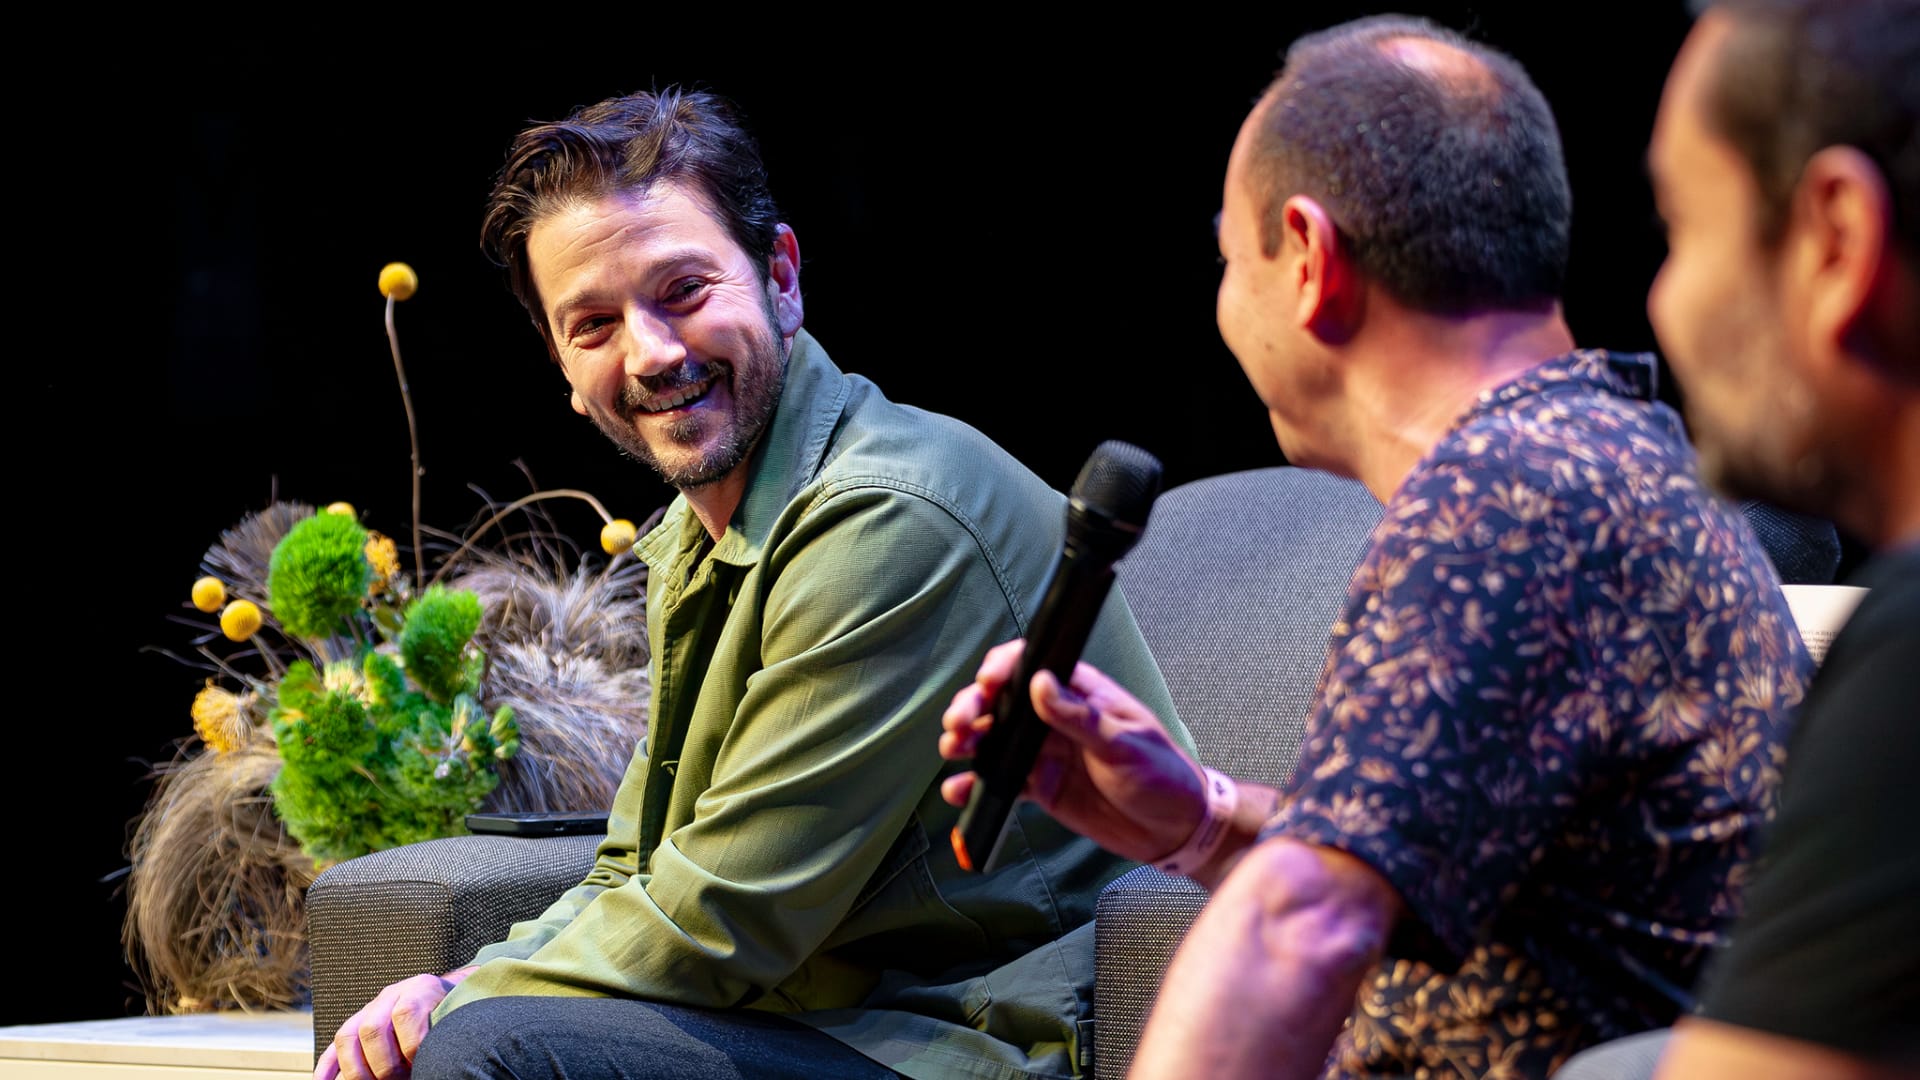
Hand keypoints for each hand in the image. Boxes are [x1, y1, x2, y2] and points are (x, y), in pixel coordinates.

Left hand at [312, 967, 472, 1079]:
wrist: (477, 996)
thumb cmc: (441, 1028)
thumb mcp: (406, 1044)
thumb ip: (381, 1059)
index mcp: (373, 1014)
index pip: (342, 1039)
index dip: (329, 1066)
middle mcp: (381, 1000)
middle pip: (349, 1036)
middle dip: (362, 1071)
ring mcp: (400, 991)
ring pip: (372, 1030)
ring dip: (387, 1063)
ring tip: (407, 1072)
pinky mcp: (422, 987)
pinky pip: (405, 1020)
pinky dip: (411, 1046)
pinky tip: (422, 1056)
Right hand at [939, 638, 1206, 864]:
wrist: (1175, 831)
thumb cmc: (1162, 775)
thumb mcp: (1124, 743)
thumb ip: (1080, 718)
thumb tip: (1040, 683)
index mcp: (1082, 693)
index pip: (1032, 665)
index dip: (1002, 668)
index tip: (986, 683)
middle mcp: (1057, 719)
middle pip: (1002, 702)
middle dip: (972, 706)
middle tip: (959, 723)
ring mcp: (1046, 753)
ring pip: (995, 740)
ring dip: (968, 741)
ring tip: (953, 750)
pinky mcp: (1042, 786)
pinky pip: (1003, 782)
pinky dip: (977, 785)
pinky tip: (960, 790)